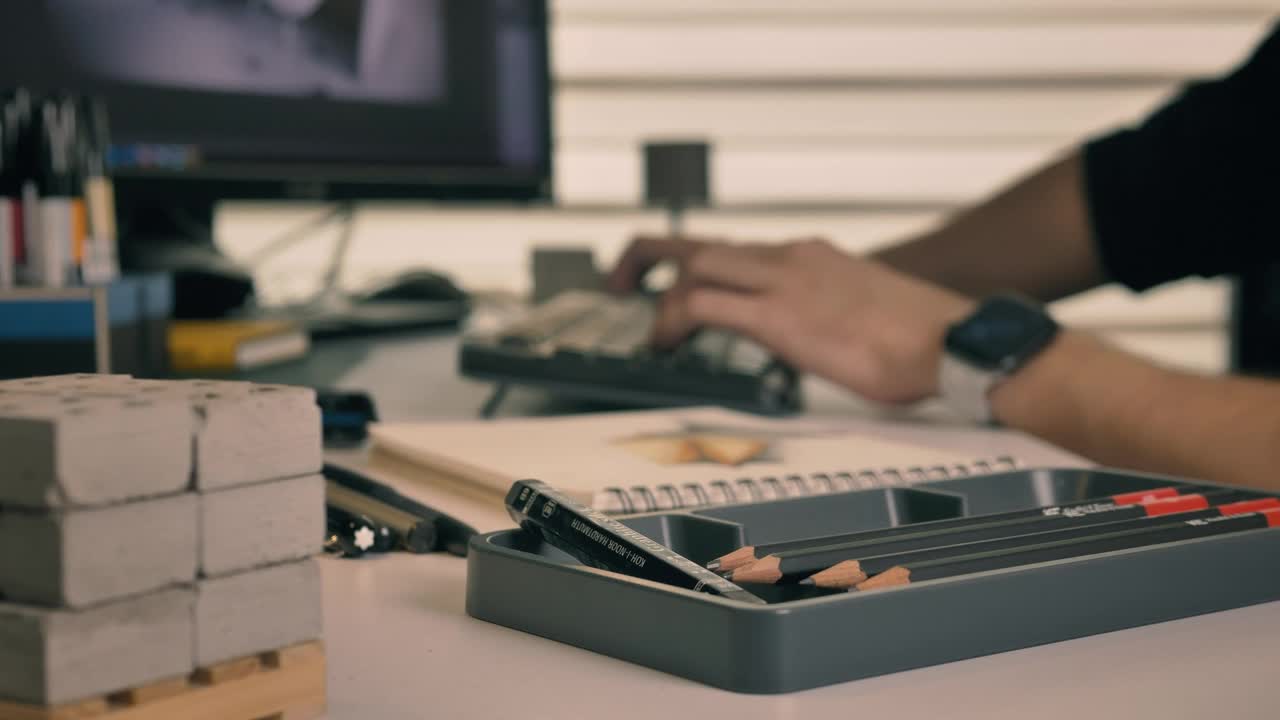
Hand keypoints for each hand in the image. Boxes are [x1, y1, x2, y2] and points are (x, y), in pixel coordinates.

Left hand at [607, 235, 974, 403]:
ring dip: (660, 296)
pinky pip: (703, 305)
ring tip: (646, 332)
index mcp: (810, 256)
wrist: (955, 342)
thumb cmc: (925, 339)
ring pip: (695, 266)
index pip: (736, 249)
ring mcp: (783, 280)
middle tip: (623, 283)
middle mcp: (791, 257)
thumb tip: (816, 343)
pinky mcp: (779, 315)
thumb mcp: (865, 315)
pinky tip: (665, 344)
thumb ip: (830, 317)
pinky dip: (673, 320)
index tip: (676, 284)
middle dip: (651, 260)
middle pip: (700, 243)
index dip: (695, 264)